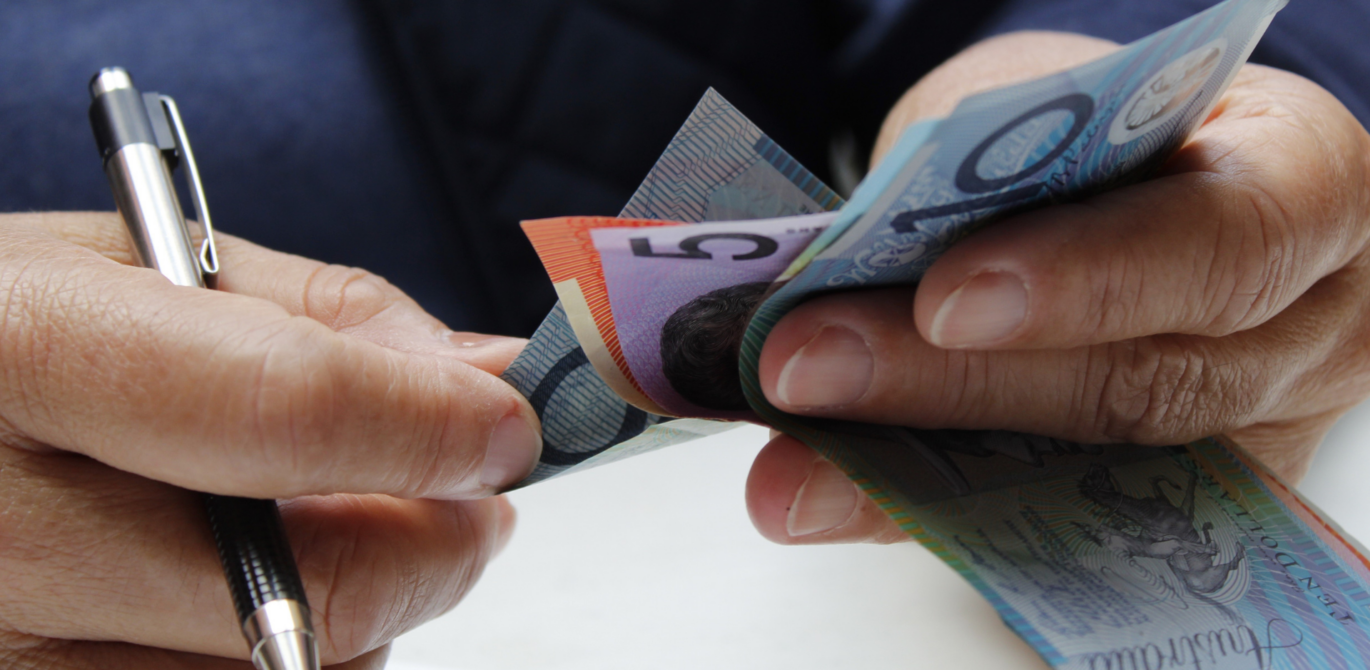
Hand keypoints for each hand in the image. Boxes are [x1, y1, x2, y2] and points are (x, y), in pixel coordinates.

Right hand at [0, 212, 541, 666]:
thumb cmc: (2, 330)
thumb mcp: (140, 264)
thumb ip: (328, 317)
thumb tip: (487, 377)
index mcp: (11, 353)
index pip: (274, 409)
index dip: (429, 424)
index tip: (510, 426)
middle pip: (303, 596)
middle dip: (434, 547)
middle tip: (470, 495)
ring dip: (362, 615)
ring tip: (319, 529)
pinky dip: (285, 661)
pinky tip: (247, 596)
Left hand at [746, 32, 1369, 544]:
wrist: (1142, 178)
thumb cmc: (1108, 129)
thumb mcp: (1048, 100)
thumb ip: (981, 176)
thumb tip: (840, 271)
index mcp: (1306, 191)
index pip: (1229, 243)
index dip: (1090, 278)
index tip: (945, 299)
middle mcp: (1302, 334)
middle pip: (1143, 386)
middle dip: (954, 386)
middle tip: (801, 369)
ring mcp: (1247, 439)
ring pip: (1082, 482)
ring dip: (913, 475)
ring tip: (791, 465)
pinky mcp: (1169, 507)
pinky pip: (1048, 525)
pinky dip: (928, 510)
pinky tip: (833, 496)